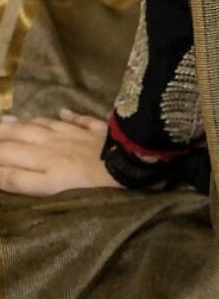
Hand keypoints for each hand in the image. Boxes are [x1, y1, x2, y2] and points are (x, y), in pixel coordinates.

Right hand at [0, 108, 120, 194]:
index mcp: (40, 158)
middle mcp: (54, 142)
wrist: (126, 162)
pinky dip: (69, 115)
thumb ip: (18, 178)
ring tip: (9, 118)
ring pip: (45, 125)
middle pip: (23, 134)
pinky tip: (62, 111)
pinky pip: (80, 120)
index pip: (7, 153)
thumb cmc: (85, 183)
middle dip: (2, 131)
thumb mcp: (46, 186)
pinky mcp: (98, 130)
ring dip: (26, 121)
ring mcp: (76, 134)